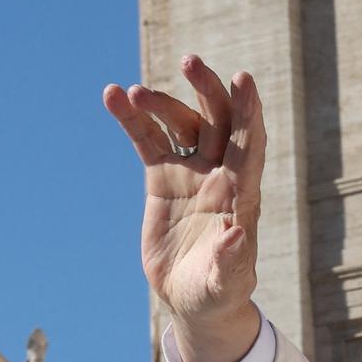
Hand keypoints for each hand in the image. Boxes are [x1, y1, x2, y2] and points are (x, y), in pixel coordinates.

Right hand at [103, 55, 264, 361]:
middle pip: (218, 120)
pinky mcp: (163, 178)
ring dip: (160, 103)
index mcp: (242, 194)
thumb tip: (236, 234)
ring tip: (132, 92)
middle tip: (189, 62)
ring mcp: (191, 172)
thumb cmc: (218, 293)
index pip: (250, 144)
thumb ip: (231, 259)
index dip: (248, 112)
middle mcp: (220, 174)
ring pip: (179, 124)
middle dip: (207, 90)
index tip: (242, 80)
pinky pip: (147, 140)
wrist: (194, 299)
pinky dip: (131, 118)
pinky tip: (112, 96)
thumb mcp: (225, 282)